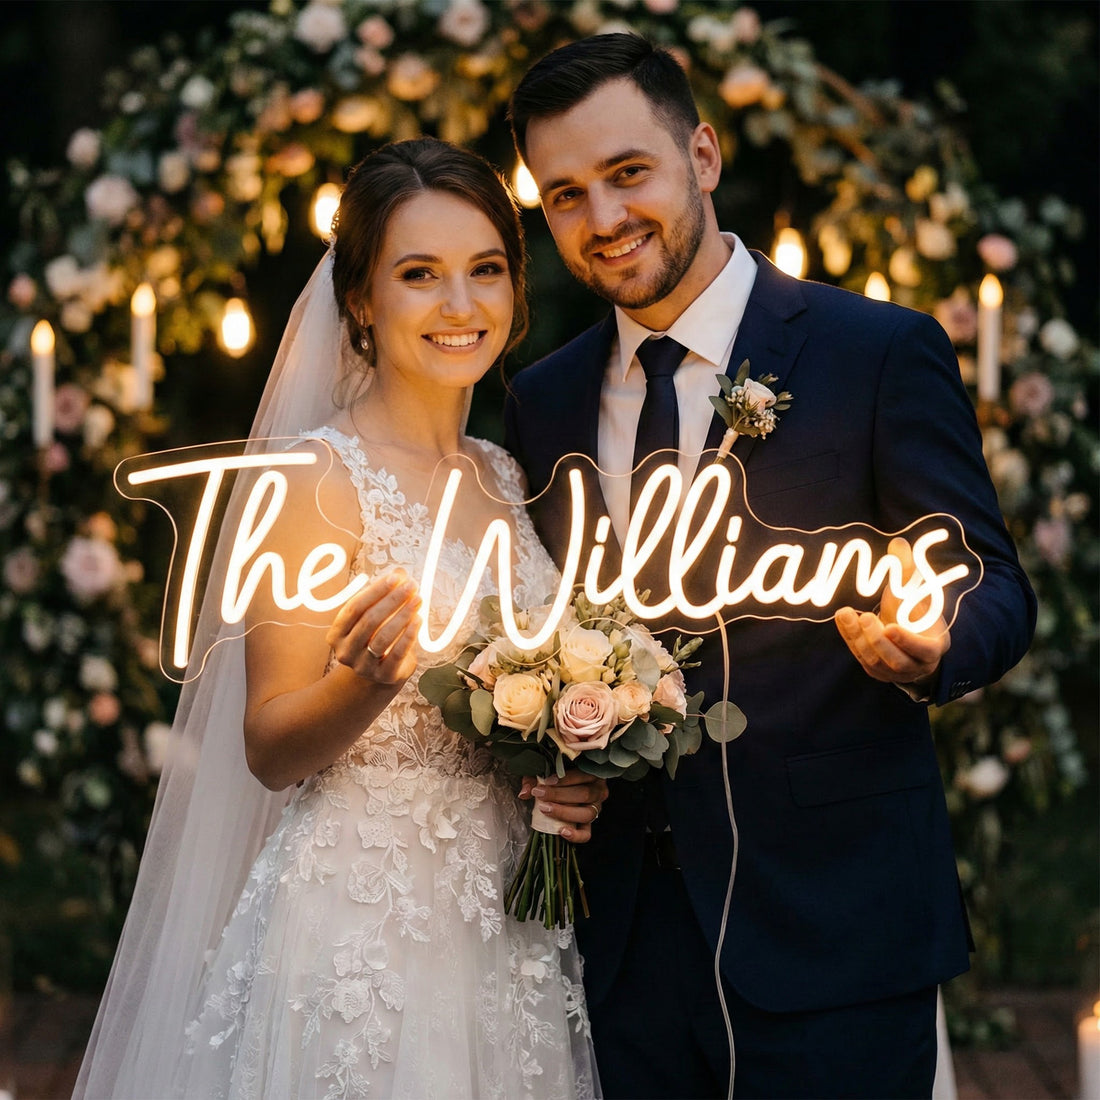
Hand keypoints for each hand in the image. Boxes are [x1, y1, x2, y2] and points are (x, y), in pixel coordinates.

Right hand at [326, 568, 420, 684]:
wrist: (378, 675)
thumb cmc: (374, 638)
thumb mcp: (373, 617)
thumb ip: (383, 596)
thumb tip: (400, 573)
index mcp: (337, 633)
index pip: (355, 607)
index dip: (376, 591)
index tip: (396, 577)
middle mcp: (346, 651)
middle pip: (369, 621)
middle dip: (393, 600)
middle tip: (412, 586)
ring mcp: (363, 667)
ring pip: (383, 637)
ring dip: (403, 615)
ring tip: (418, 600)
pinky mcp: (384, 676)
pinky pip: (397, 653)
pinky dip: (409, 635)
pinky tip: (419, 620)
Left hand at [519, 769, 608, 843]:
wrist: (563, 788)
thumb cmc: (556, 776)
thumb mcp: (545, 772)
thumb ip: (534, 779)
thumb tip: (525, 793)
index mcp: (591, 773)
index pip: (582, 775)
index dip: (565, 779)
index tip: (546, 781)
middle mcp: (598, 790)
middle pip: (584, 794)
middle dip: (559, 795)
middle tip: (540, 795)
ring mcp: (596, 808)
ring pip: (587, 813)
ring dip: (564, 812)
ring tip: (546, 809)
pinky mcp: (589, 824)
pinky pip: (586, 833)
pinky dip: (576, 835)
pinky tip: (562, 831)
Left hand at [835, 537, 950, 689]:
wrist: (904, 628)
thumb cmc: (913, 609)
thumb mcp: (913, 589)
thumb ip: (908, 568)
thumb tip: (898, 543)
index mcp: (934, 646)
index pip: (924, 650)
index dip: (908, 641)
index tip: (891, 626)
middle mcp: (916, 665)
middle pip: (895, 660)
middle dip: (876, 639)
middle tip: (865, 616)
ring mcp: (894, 672)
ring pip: (874, 661)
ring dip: (858, 638)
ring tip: (845, 613)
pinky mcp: (876, 671)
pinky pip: (860, 658)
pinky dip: (850, 639)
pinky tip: (843, 618)